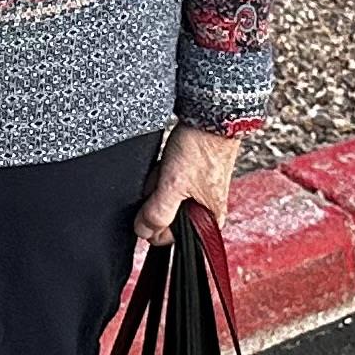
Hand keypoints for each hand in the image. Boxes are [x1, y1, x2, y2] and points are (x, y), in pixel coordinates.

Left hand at [132, 125, 241, 250]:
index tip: (154, 202)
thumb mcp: (174, 186)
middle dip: (156, 200)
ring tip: (167, 168)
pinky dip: (163, 174)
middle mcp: (206, 211)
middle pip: (165, 217)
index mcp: (210, 221)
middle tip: (164, 180)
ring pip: (164, 198)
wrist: (211, 116)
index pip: (168, 238)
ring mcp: (198, 193)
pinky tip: (167, 163)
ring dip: (158, 185)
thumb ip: (158, 213)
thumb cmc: (201, 149)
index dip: (153, 222)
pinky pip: (167, 182)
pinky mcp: (192, 177)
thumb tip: (143, 231)